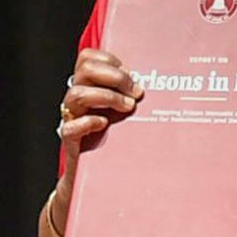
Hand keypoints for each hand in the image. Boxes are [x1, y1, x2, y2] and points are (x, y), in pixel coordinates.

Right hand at [54, 49, 146, 217]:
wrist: (99, 178)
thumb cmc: (117, 141)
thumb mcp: (125, 113)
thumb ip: (133, 96)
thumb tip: (166, 84)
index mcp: (89, 86)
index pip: (88, 58)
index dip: (110, 60)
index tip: (132, 75)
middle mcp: (78, 99)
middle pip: (85, 69)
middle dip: (115, 77)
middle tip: (136, 93)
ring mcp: (72, 118)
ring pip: (77, 94)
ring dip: (107, 97)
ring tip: (128, 108)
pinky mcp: (70, 140)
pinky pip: (70, 127)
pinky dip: (88, 123)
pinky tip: (104, 125)